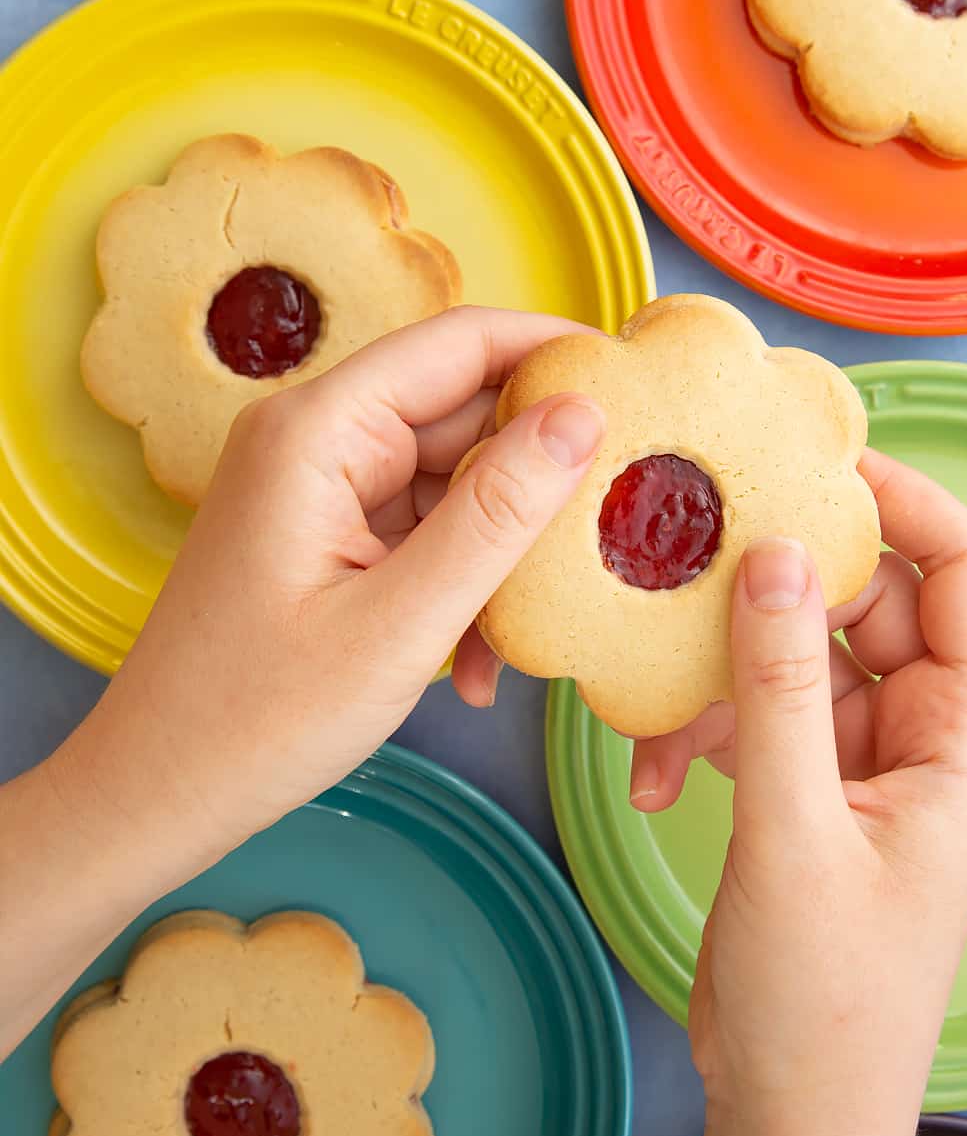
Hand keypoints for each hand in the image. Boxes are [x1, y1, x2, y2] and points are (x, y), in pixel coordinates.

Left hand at [70, 307, 606, 848]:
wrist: (158, 793)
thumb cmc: (255, 719)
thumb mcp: (401, 622)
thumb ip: (497, 514)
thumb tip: (582, 415)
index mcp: (318, 430)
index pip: (459, 342)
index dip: (553, 349)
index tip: (640, 380)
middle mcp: (314, 438)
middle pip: (463, 411)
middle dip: (537, 473)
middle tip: (615, 525)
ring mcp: (318, 487)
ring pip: (452, 479)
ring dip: (501, 548)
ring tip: (528, 628)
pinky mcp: (325, 534)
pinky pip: (422, 529)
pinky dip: (461, 582)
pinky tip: (475, 662)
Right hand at [647, 450, 966, 1135]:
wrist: (792, 1112)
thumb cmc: (825, 998)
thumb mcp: (794, 831)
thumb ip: (780, 687)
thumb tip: (778, 555)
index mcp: (966, 734)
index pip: (964, 571)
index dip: (903, 501)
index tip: (816, 457)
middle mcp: (924, 732)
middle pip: (866, 601)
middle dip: (779, 581)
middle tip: (693, 548)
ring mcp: (863, 759)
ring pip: (796, 654)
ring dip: (722, 668)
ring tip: (654, 701)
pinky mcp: (807, 789)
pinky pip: (757, 713)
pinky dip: (703, 728)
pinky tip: (656, 775)